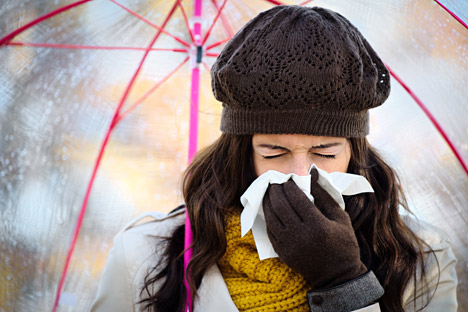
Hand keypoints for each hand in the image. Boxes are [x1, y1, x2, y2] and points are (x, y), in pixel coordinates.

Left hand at [262, 168, 366, 288]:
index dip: (290, 186)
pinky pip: (269, 230)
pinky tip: (270, 208)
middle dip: (275, 190)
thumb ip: (324, 194)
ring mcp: (289, 245)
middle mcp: (301, 235)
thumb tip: (312, 173)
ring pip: (271, 217)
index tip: (288, 179)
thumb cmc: (343, 244)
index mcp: (318, 225)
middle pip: (280, 206)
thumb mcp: (340, 217)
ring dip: (268, 202)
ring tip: (270, 192)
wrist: (337, 276)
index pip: (297, 199)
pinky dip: (268, 217)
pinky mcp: (282, 253)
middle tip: (275, 182)